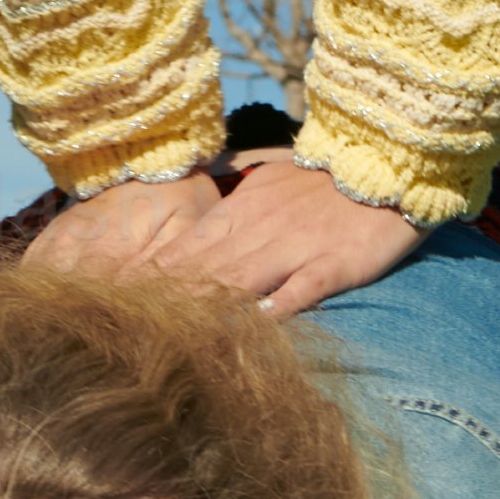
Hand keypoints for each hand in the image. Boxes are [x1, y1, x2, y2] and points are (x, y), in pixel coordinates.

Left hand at [26, 154, 423, 319]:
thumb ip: (235, 192)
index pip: (185, 246)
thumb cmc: (327, 177)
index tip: (111, 298)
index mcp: (242, 211)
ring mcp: (294, 248)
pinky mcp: (330, 266)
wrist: (388, 162)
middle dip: (158, 298)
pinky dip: (271, 310)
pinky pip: (296, 291)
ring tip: (164, 336)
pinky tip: (247, 331)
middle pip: (199, 269)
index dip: (148, 274)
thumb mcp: (270, 175)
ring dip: (200, 308)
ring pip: (238, 281)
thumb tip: (201, 198)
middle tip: (119, 327)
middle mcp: (258, 230)